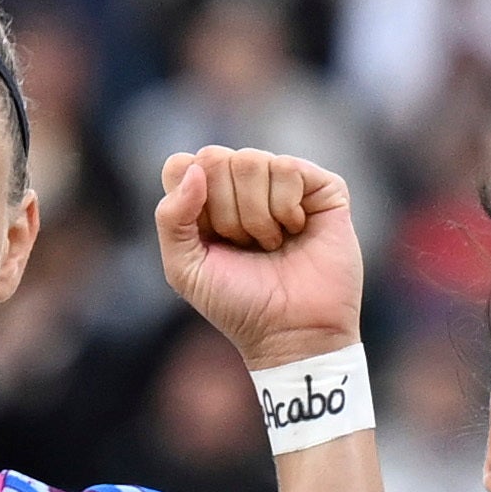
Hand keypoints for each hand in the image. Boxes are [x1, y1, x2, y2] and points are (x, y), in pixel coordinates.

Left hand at [156, 148, 369, 364]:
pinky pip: (287, 168)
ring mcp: (282, 182)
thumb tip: (195, 170)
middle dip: (225, 213)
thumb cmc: (239, 304)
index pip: (181, 164)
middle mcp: (243, 184)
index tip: (211, 240)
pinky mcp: (320, 186)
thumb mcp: (184, 269)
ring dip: (257, 215)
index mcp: (206, 199)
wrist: (293, 333)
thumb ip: (170, 218)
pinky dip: (286, 208)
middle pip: (213, 158)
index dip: (191, 202)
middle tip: (246, 246)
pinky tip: (297, 230)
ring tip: (272, 244)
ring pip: (250, 161)